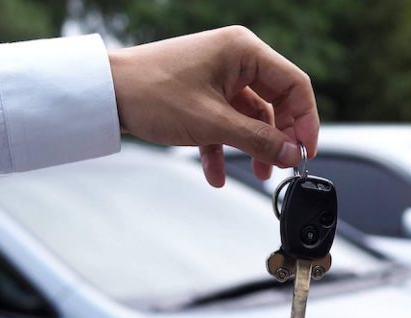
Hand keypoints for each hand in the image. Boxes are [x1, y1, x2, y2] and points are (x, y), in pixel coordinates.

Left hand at [108, 26, 318, 186]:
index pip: (294, 85)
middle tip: (282, 166)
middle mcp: (234, 59)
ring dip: (253, 147)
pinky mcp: (202, 94)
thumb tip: (292, 155)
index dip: (306, 121)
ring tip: (257, 174)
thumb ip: (259, 141)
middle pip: (275, 102)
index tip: (306, 153)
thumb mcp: (212, 123)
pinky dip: (223, 148)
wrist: (105, 95)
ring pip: (250, 117)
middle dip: (278, 138)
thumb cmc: (152, 94)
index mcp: (243, 51)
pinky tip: (214, 173)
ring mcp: (218, 76)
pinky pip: (225, 122)